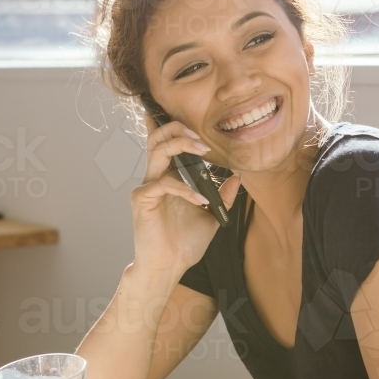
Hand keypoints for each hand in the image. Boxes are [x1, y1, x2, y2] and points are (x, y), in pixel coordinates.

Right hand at [131, 114, 240, 274]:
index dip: (166, 125)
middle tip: (201, 136)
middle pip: (158, 138)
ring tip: (202, 150)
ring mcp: (146, 187)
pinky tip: (200, 199)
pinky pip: (163, 184)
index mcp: (168, 177)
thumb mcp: (211, 215)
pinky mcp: (142, 201)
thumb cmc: (185, 243)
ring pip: (157, 151)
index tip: (176, 112)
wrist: (169, 267)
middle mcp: (154, 177)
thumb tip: (237, 176)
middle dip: (178, 129)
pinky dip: (184, 188)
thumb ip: (221, 195)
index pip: (165, 144)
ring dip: (180, 145)